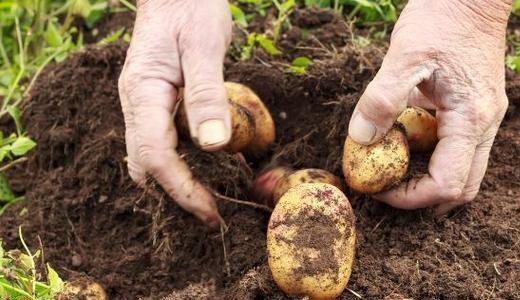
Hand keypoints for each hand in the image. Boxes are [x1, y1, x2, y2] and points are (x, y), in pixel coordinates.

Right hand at [118, 0, 231, 226]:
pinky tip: (205, 169)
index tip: (210, 211)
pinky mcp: (156, 102)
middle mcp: (136, 103)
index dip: (181, 188)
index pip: (153, 155)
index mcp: (143, 92)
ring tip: (209, 200)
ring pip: (149, 157)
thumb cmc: (190, 9)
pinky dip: (179, 164)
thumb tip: (215, 144)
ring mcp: (143, 104)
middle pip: (145, 164)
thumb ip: (207, 94)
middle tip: (212, 214)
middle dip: (176, 194)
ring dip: (175, 183)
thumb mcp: (204, 47)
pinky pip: (161, 142)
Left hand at [348, 0, 510, 213]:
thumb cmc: (441, 19)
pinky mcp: (477, 109)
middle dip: (423, 197)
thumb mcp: (404, 56)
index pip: (448, 183)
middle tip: (386, 188)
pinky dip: (431, 156)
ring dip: (428, 179)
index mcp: (472, 118)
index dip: (411, 196)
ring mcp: (485, 117)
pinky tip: (405, 141)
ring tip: (392, 169)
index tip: (378, 187)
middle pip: (463, 187)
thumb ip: (382, 99)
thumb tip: (361, 141)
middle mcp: (486, 124)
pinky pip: (458, 148)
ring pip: (464, 170)